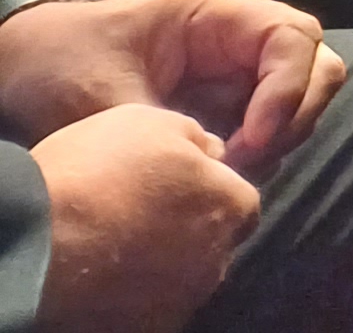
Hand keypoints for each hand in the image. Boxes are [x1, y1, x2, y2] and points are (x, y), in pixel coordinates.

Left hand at [0, 0, 342, 173]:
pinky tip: (216, 174)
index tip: (251, 141)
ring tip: (225, 173)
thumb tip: (214, 167)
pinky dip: (256, 154)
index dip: (288, 89)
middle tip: (246, 162)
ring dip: (279, 139)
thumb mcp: (102, 94)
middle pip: (315, 67)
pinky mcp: (223, 109)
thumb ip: (165, 126)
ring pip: (298, 101)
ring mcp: (235, 76)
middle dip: (295, 116)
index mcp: (217, 16)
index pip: (292, 38)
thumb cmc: (62, 62)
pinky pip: (265, 128)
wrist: (25, 68)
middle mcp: (240, 42)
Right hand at [31, 104, 257, 331]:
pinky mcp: (146, 328)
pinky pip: (151, 307)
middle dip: (190, 228)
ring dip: (164, 262)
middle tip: (141, 216)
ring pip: (185, 277)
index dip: (208, 191)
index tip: (173, 187)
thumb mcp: (150, 123)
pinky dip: (135, 295)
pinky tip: (106, 276)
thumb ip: (196, 138)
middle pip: (215, 241)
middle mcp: (217, 259)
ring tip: (118, 245)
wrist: (32, 240)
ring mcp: (181, 300)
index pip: (239, 201)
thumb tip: (214, 153)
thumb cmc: (94, 171)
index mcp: (229, 206)